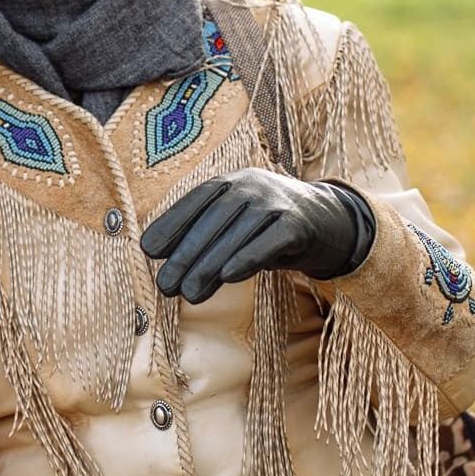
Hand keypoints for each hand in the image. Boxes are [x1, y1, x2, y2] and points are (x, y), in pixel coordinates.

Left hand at [139, 169, 373, 303]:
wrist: (326, 221)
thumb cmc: (266, 226)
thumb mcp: (235, 224)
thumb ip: (205, 238)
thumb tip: (164, 265)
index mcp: (231, 181)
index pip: (196, 200)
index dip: (171, 223)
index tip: (148, 250)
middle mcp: (252, 185)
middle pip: (213, 220)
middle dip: (185, 255)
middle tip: (165, 286)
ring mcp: (277, 202)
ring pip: (237, 233)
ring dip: (209, 265)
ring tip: (188, 294)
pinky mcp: (299, 225)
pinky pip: (270, 241)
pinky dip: (248, 257)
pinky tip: (229, 277)